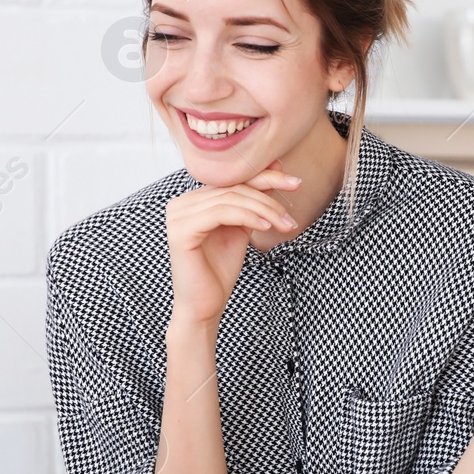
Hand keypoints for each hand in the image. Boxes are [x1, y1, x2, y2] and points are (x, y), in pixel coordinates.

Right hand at [166, 160, 300, 324]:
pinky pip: (220, 213)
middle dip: (269, 198)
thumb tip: (276, 167)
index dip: (266, 177)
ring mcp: (177, 215)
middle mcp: (181, 203)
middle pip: (233, 188)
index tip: (295, 182)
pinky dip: (247, 216)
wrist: (205, 307)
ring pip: (230, 199)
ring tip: (285, 225)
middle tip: (291, 215)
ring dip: (264, 210)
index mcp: (193, 200)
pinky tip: (266, 227)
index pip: (234, 181)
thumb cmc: (220, 271)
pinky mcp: (180, 230)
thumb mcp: (242, 228)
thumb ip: (253, 201)